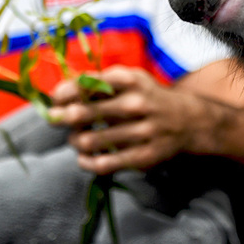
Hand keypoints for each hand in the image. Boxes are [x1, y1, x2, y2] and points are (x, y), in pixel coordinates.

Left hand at [49, 65, 221, 174]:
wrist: (189, 121)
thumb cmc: (148, 97)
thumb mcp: (129, 79)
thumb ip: (97, 82)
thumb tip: (58, 93)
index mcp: (130, 80)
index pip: (86, 85)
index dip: (64, 93)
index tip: (55, 99)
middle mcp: (136, 103)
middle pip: (83, 113)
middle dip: (61, 117)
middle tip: (54, 119)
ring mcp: (141, 131)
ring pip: (90, 141)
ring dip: (75, 140)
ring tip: (76, 138)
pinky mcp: (144, 157)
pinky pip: (104, 164)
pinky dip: (86, 162)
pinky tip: (84, 157)